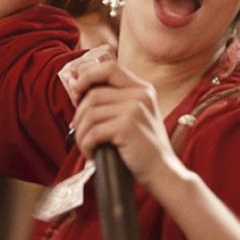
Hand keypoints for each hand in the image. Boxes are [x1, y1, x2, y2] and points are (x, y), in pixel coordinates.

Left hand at [60, 48, 175, 187]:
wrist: (162, 172)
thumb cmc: (143, 147)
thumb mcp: (134, 116)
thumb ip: (114, 100)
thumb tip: (77, 89)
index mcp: (142, 89)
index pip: (109, 68)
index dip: (88, 75)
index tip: (76, 91)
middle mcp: (140, 95)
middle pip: (93, 94)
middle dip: (79, 115)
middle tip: (81, 132)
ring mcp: (135, 109)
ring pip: (90, 113)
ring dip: (81, 133)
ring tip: (87, 146)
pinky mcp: (127, 127)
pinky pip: (93, 132)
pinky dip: (86, 145)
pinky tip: (93, 154)